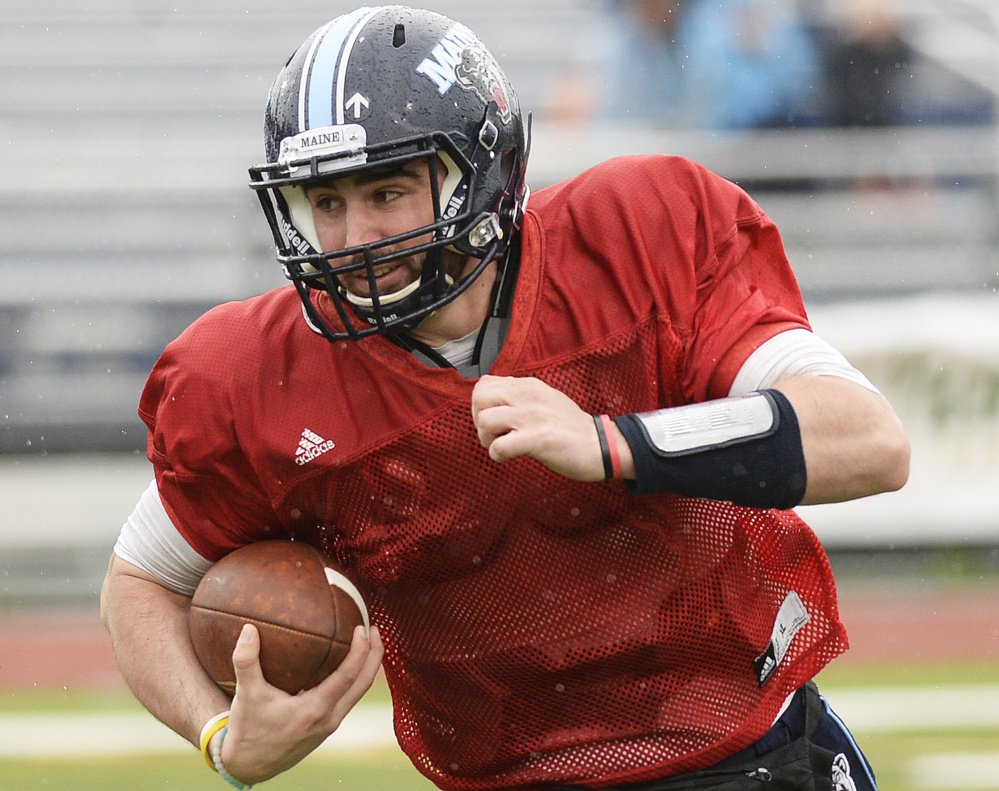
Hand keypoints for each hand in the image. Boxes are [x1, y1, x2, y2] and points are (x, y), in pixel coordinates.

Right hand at [220, 623, 383, 783]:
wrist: (249, 765)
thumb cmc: (248, 730)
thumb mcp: (246, 695)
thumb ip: (245, 661)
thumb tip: (248, 629)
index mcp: (315, 710)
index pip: (348, 676)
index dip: (360, 650)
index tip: (363, 627)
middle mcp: (329, 718)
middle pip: (364, 684)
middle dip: (375, 655)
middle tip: (375, 628)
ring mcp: (330, 724)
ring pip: (359, 692)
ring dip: (368, 666)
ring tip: (368, 641)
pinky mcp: (326, 726)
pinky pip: (349, 698)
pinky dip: (355, 678)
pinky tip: (347, 663)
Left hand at [471, 374, 618, 481]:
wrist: (601, 445)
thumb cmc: (572, 428)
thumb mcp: (546, 399)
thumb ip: (521, 397)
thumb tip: (494, 402)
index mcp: (529, 385)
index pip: (485, 383)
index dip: (482, 405)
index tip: (494, 421)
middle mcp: (528, 396)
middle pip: (479, 396)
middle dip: (477, 419)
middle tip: (492, 434)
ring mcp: (532, 417)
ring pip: (484, 420)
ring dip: (486, 439)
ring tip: (502, 446)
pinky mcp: (537, 439)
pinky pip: (498, 447)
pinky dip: (497, 456)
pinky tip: (510, 458)